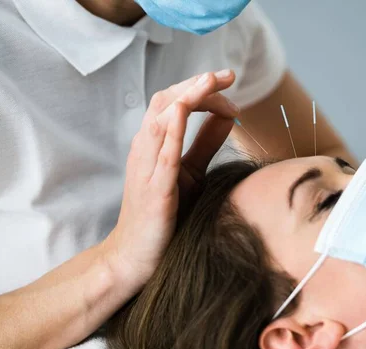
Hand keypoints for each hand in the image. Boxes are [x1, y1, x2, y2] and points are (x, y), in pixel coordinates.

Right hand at [103, 70, 237, 292]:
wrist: (135, 256)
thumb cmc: (163, 214)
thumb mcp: (190, 171)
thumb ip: (205, 143)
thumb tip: (228, 116)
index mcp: (155, 144)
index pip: (175, 102)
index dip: (203, 90)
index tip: (230, 86)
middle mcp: (146, 150)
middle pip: (165, 102)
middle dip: (197, 84)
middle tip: (227, 75)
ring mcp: (147, 170)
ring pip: (159, 121)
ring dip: (186, 98)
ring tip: (209, 80)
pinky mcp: (154, 192)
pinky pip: (161, 156)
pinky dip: (170, 131)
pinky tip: (181, 112)